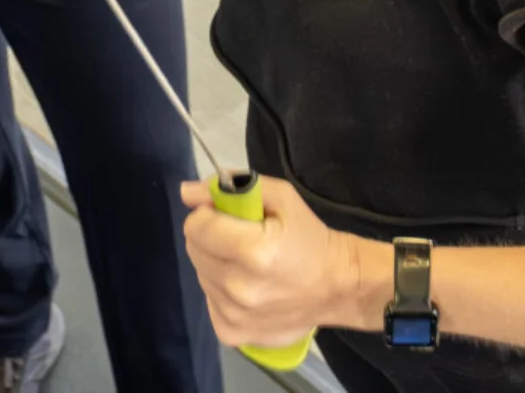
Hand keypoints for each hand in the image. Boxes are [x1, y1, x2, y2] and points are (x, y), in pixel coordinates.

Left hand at [179, 175, 367, 346]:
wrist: (337, 286)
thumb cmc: (310, 238)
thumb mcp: (281, 198)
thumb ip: (233, 189)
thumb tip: (187, 192)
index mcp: (253, 251)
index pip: (197, 227)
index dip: (206, 214)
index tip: (224, 213)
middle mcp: (239, 288)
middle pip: (195, 250)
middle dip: (210, 236)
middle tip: (238, 236)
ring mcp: (234, 315)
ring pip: (201, 274)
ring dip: (216, 263)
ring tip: (246, 262)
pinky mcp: (233, 334)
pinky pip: (209, 301)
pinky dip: (220, 290)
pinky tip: (245, 284)